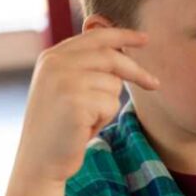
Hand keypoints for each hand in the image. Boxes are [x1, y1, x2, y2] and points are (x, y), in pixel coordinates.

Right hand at [13, 25, 159, 183]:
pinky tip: (84, 128)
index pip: (96, 36)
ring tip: (87, 119)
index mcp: (52, 57)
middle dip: (137, 71)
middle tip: (155, 84)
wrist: (40, 160)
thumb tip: (121, 47)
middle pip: (111, 57)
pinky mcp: (74, 101)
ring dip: (108, 105)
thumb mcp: (68, 87)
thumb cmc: (61, 126)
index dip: (124, 35)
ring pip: (113, 84)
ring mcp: (63, 81)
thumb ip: (86, 66)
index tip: (145, 38)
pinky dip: (104, 119)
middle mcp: (55, 64)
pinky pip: (110, 104)